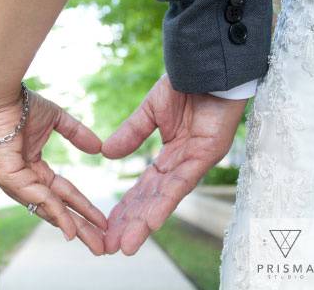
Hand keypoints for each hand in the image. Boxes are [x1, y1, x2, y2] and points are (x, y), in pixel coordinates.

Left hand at [0, 85, 107, 254]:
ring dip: (73, 227)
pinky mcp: (9, 177)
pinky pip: (36, 198)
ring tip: (94, 242)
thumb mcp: (57, 120)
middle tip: (101, 247)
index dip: (84, 208)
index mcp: (35, 169)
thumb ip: (77, 134)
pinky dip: (55, 212)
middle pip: (57, 209)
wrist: (0, 96)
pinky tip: (71, 227)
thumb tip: (98, 148)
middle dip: (81, 228)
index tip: (104, 221)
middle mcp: (26, 180)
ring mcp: (16, 182)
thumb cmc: (22, 105)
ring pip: (48, 209)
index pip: (64, 194)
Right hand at [102, 74, 245, 254]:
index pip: (144, 189)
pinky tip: (150, 221)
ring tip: (125, 244)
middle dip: (131, 223)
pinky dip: (165, 203)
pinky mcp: (207, 156)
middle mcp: (180, 165)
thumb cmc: (185, 85)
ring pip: (165, 199)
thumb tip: (106, 154)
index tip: (107, 225)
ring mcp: (194, 163)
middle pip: (152, 200)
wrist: (207, 66)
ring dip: (145, 222)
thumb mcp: (150, 112)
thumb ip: (131, 134)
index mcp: (168, 156)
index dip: (126, 207)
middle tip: (110, 246)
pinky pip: (182, 184)